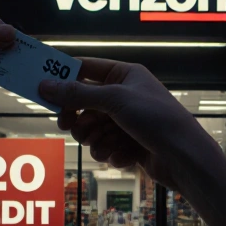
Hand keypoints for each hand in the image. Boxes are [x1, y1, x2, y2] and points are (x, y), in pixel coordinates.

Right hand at [39, 58, 225, 225]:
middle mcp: (124, 96)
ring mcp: (126, 121)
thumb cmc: (156, 119)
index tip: (42, 88)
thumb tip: (45, 84)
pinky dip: (111, 153)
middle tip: (68, 125)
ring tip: (107, 143)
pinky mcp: (128, 145)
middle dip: (78, 118)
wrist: (184, 157)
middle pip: (83, 103)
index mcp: (124, 75)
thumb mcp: (114, 100)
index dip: (63, 77)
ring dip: (95, 139)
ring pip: (91, 129)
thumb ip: (78, 93)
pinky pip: (104, 148)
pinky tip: (127, 155)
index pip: (86, 68)